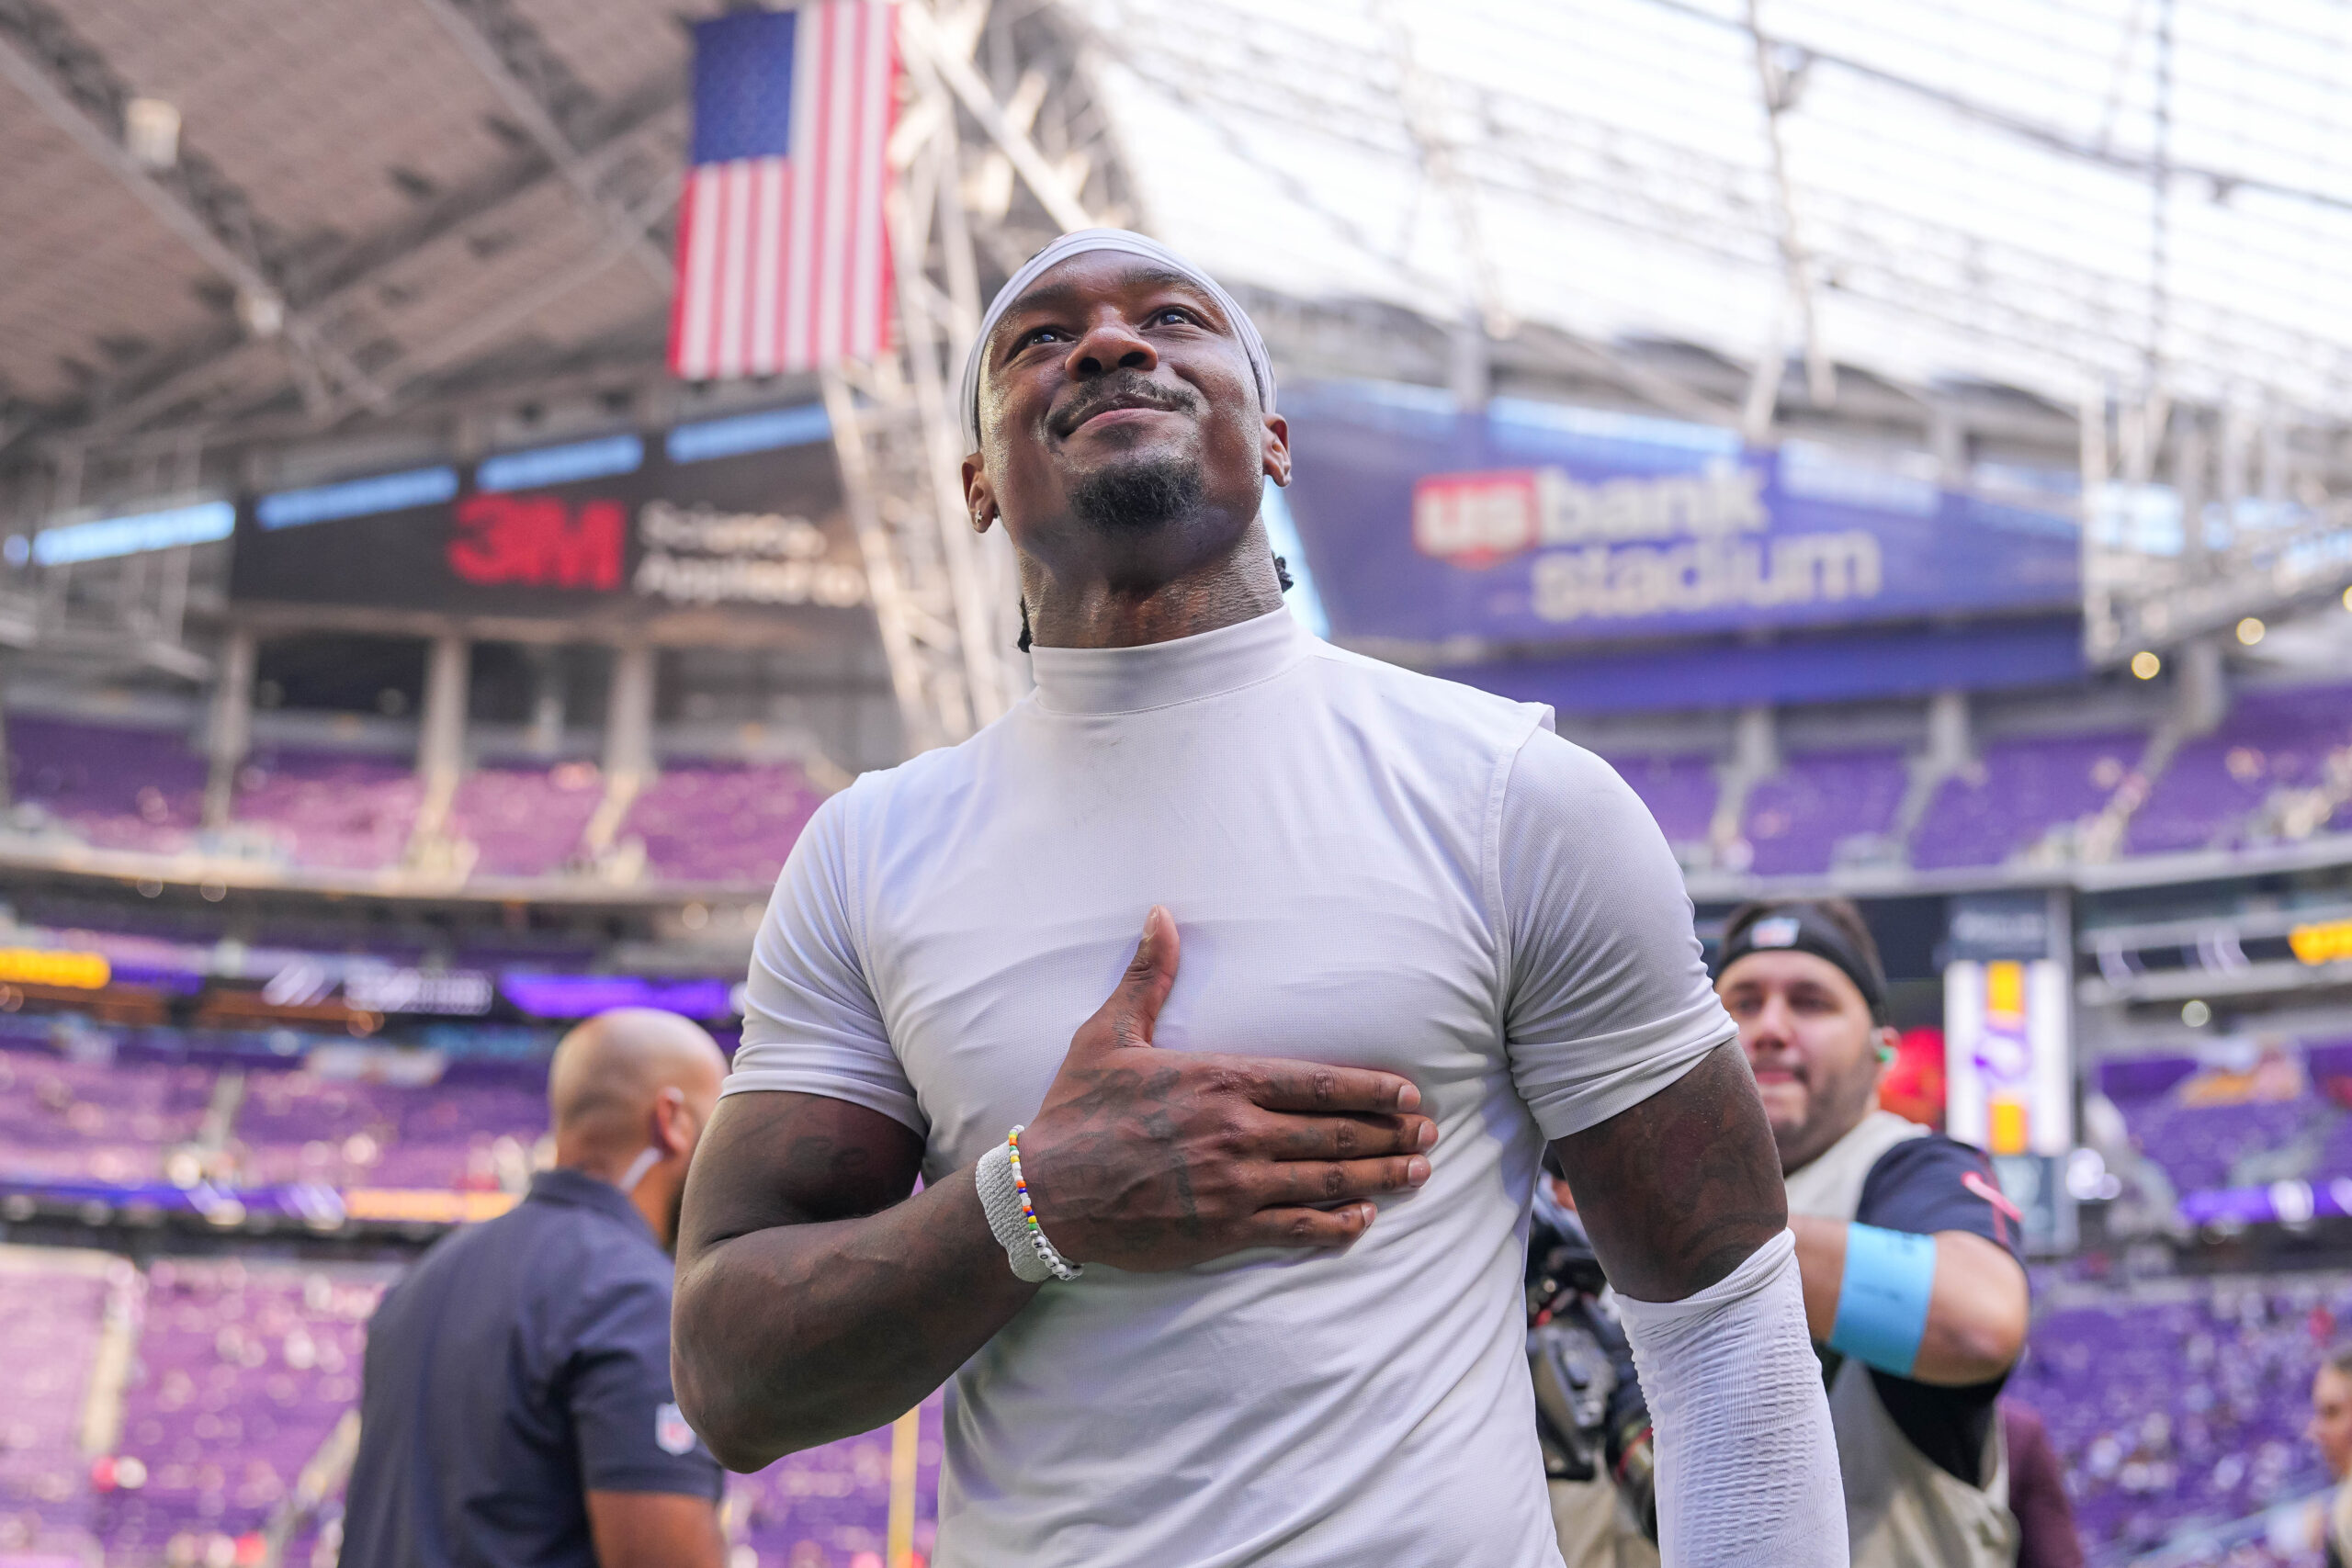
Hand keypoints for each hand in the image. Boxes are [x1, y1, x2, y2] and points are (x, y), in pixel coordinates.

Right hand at [1017, 906, 1435, 1271]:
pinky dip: (1335, 1226)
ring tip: (1418, 1172)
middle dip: (1391, 1133)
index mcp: (1220, 1080)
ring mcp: (1234, 1185)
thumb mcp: (1109, 1034)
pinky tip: (1363, 1220)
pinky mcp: (1222, 1230)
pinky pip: (1295, 1229)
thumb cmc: (1079, 1110)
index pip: (1317, 1083)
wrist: (1046, 1191)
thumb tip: (1161, 914)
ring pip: (1325, 1180)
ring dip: (1379, 1176)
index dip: (1372, 1090)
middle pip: (1334, 1132)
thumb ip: (1150, 976)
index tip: (1409, 1093)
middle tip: (1431, 1134)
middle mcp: (1237, 1132)